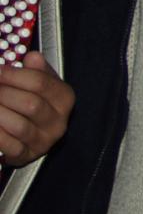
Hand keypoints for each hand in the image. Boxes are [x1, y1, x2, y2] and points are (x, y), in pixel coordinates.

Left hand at [0, 51, 75, 165]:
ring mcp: (44, 141)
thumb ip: (38, 70)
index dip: (15, 75)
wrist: (36, 135)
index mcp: (65, 98)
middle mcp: (59, 121)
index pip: (41, 83)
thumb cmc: (36, 103)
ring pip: (19, 126)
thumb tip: (32, 57)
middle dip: (4, 94)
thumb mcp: (43, 84)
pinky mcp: (27, 156)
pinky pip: (8, 146)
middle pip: (30, 104)